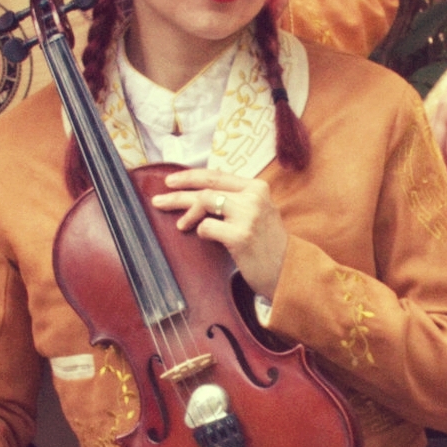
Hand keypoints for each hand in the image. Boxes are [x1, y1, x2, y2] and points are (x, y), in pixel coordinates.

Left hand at [153, 168, 288, 299]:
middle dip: (178, 193)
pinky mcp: (240, 236)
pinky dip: (201, 232)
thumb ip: (234, 200)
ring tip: (180, 225)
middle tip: (159, 200)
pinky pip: (207, 227)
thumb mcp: (257, 213)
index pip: (216, 175)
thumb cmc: (267, 244)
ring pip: (204, 202)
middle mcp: (253, 197)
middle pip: (206, 187)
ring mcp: (248, 215)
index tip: (171, 181)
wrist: (287, 271)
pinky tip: (207, 238)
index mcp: (257, 187)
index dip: (190, 176)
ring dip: (187, 213)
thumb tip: (197, 194)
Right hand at [426, 3, 446, 211]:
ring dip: (436, 160)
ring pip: (432, 138)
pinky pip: (434, 129)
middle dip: (442, 171)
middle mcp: (445, 107)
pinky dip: (435, 146)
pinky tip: (438, 160)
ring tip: (441, 182)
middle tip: (446, 195)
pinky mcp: (444, 103)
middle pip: (438, 146)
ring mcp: (442, 104)